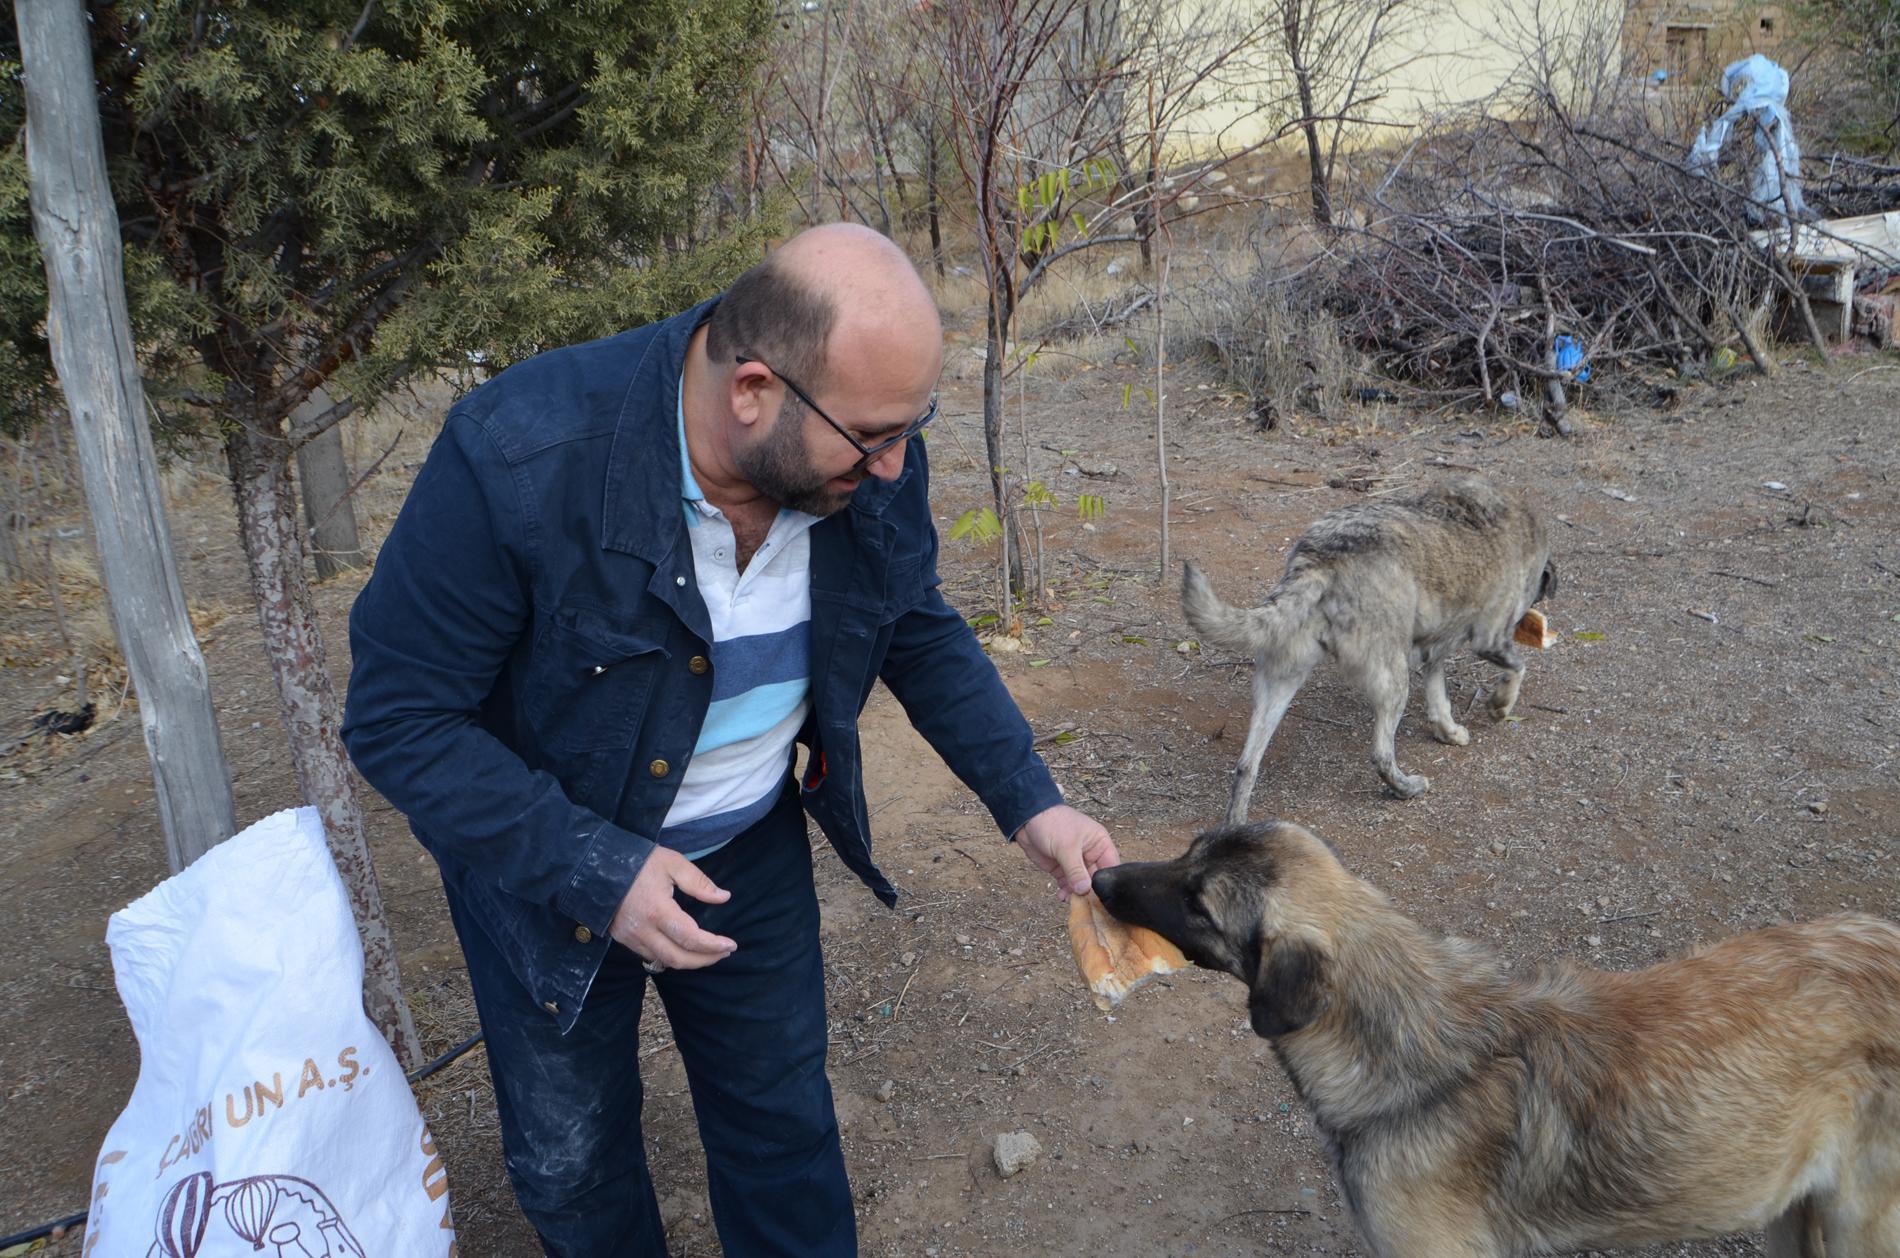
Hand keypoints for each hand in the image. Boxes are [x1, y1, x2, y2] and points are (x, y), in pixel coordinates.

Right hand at [608, 849, 737, 970]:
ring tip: (707, 953)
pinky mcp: (622, 938)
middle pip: (678, 959)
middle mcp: (643, 930)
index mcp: (657, 911)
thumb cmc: (638, 861)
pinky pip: (649, 956)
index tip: (731, 945)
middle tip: (723, 953)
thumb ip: (699, 883)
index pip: (691, 938)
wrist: (598, 865)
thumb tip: (724, 897)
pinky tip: (682, 948)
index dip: (713, 946)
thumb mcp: (673, 864)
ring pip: (663, 961)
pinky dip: (669, 957)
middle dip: (704, 960)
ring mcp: (630, 937)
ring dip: (688, 961)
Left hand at [1014, 804, 1118, 898]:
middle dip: (1091, 892)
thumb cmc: (1052, 823)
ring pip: (1082, 885)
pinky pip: (1069, 885)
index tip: (1103, 899)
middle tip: (1086, 905)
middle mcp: (1091, 854)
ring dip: (1078, 894)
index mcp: (1100, 844)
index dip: (1108, 883)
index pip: (1111, 867)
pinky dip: (1067, 892)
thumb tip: (1084, 890)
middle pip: (1097, 879)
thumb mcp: (1066, 846)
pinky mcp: (1062, 869)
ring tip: (1071, 901)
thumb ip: (1076, 870)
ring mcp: (1076, 863)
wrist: (1027, 820)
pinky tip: (1062, 897)